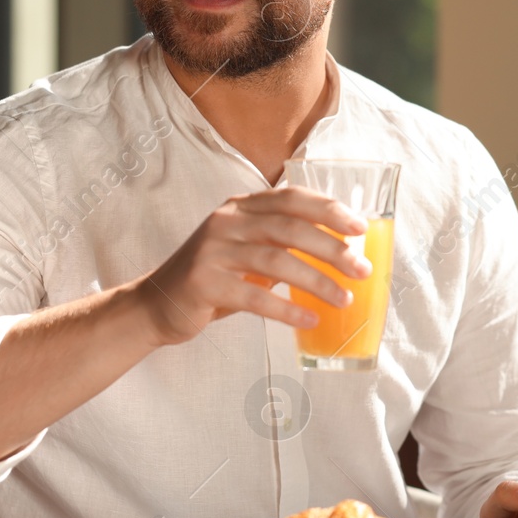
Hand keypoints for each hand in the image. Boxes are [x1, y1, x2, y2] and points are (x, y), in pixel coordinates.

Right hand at [133, 187, 372, 344]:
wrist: (156, 304)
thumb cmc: (215, 278)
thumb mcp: (246, 250)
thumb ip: (281, 243)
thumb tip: (342, 253)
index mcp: (240, 208)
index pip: (291, 197)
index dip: (329, 210)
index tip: (361, 228)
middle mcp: (226, 222)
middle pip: (289, 228)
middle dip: (332, 249)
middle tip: (361, 270)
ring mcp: (212, 251)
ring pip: (275, 261)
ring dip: (316, 281)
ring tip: (343, 299)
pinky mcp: (203, 283)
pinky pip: (254, 297)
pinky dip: (287, 309)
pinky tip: (309, 320)